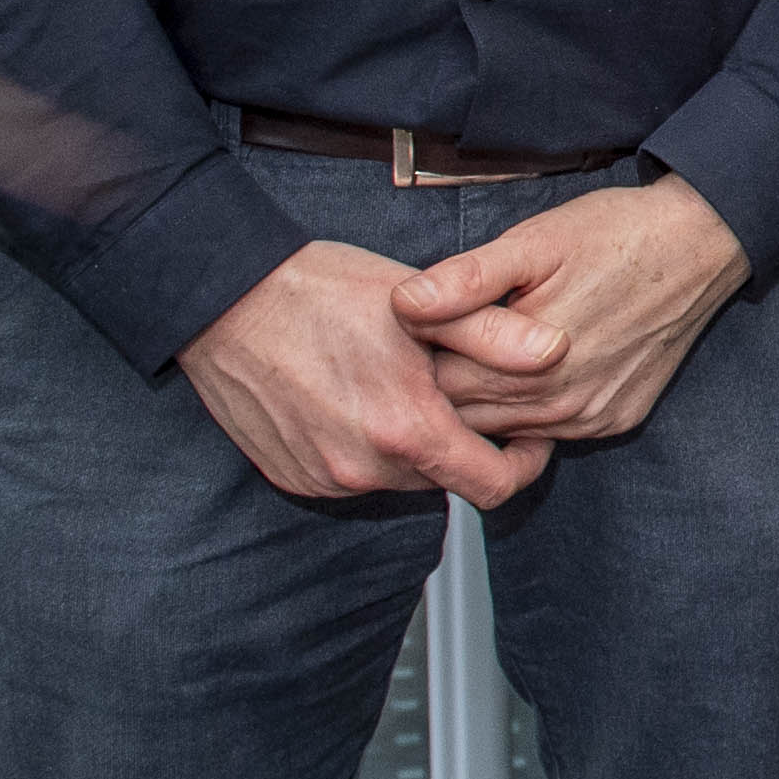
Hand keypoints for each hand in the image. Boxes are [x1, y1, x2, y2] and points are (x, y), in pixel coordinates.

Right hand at [176, 240, 553, 506]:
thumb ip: (492, 336)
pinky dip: (364, 447)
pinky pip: (351, 475)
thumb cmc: (319, 291)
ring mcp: (323, 478)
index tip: (525, 434)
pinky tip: (354, 398)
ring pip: (398, 477)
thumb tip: (556, 352)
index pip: (494, 487)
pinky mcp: (292, 477)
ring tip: (400, 384)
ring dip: (410, 444)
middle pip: (445, 478)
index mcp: (406, 430)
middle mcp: (363, 468)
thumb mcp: (419, 304)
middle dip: (462, 443)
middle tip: (456, 389)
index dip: (522, 462)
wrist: (222, 299)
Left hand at [394, 177, 752, 443]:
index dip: (424, 355)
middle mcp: (561, 404)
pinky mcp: (616, 420)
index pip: (439, 386)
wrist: (700, 243)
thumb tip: (402, 304)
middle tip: (454, 337)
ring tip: (490, 351)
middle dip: (450, 382)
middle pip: (469, 416)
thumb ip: (467, 279)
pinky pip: (552, 430)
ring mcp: (592, 418)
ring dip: (490, 399)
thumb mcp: (535, 242)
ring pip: (508, 430)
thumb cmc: (613, 234)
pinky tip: (533, 368)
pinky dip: (533, 407)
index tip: (429, 325)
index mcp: (528, 361)